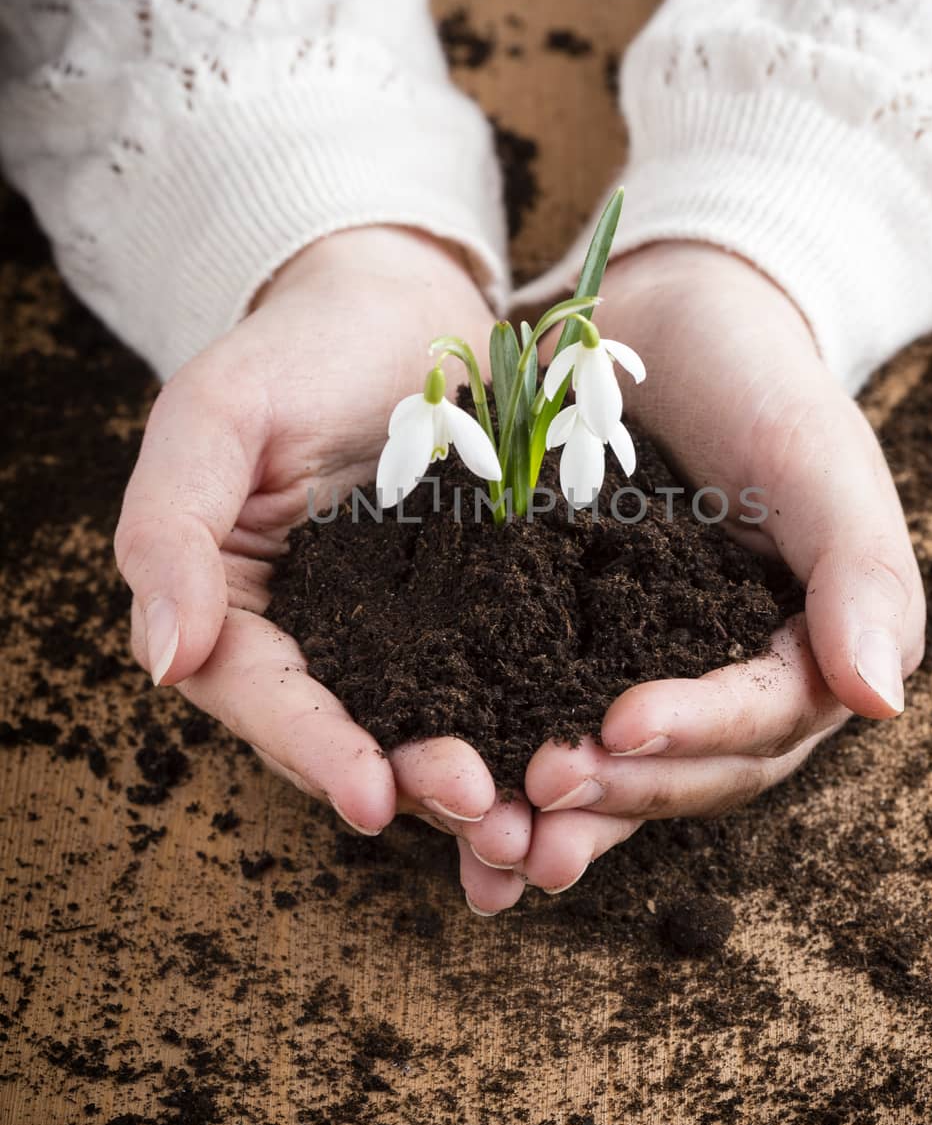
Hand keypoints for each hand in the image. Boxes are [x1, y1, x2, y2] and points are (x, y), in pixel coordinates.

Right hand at [114, 226, 530, 905]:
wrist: (402, 303)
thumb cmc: (296, 347)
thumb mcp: (213, 414)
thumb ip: (170, 529)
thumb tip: (162, 659)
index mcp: (234, 605)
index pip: (260, 693)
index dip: (310, 748)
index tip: (369, 797)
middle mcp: (316, 638)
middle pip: (351, 731)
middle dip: (411, 782)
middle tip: (478, 808)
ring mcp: (402, 634)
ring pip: (429, 725)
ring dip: (477, 781)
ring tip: (533, 821)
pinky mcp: (480, 615)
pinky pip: (500, 680)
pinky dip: (528, 727)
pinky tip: (576, 762)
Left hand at [515, 241, 924, 899]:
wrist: (662, 319)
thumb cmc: (755, 376)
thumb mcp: (815, 455)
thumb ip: (861, 570)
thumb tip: (884, 700)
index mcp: (815, 649)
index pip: (767, 719)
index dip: (698, 732)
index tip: (618, 726)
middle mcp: (738, 681)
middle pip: (691, 772)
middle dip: (619, 794)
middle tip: (539, 799)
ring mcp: (657, 674)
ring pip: (621, 774)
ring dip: (563, 817)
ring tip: (491, 846)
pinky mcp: (579, 657)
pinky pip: (551, 727)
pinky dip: (510, 771)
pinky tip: (455, 809)